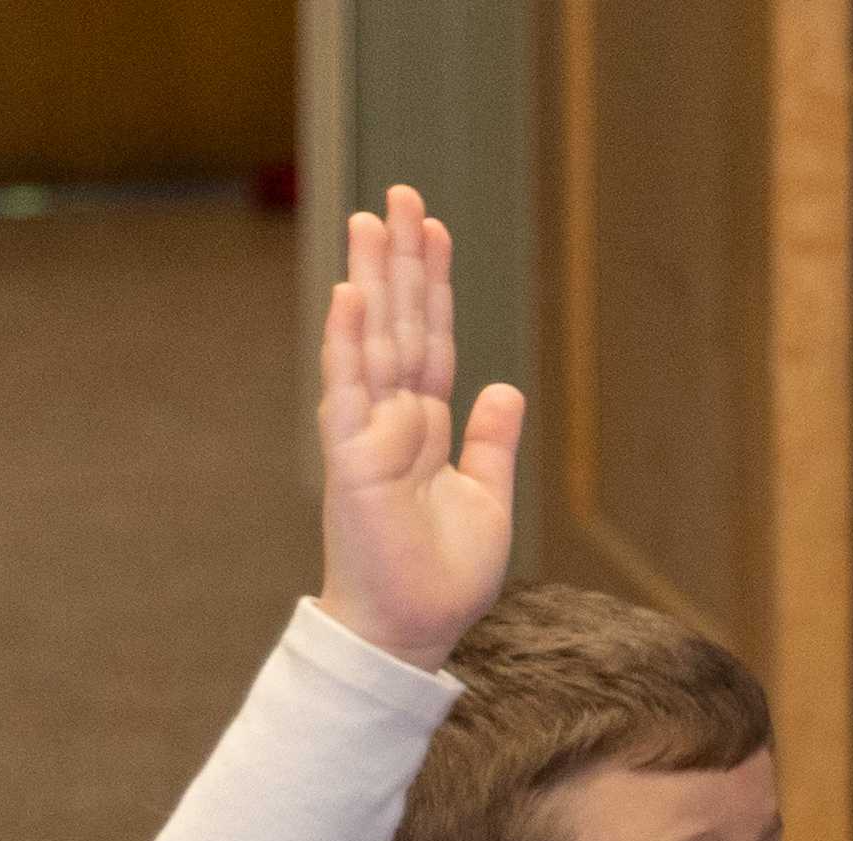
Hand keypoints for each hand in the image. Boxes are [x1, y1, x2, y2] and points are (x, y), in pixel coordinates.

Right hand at [314, 186, 522, 671]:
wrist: (412, 633)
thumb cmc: (442, 580)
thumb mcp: (487, 500)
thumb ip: (491, 443)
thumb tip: (504, 386)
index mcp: (426, 428)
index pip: (431, 340)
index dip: (434, 285)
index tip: (433, 229)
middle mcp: (393, 421)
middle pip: (400, 324)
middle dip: (400, 260)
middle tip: (399, 194)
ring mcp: (368, 435)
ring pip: (373, 342)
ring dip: (370, 280)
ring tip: (369, 220)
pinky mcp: (351, 458)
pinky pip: (347, 390)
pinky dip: (348, 342)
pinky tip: (348, 294)